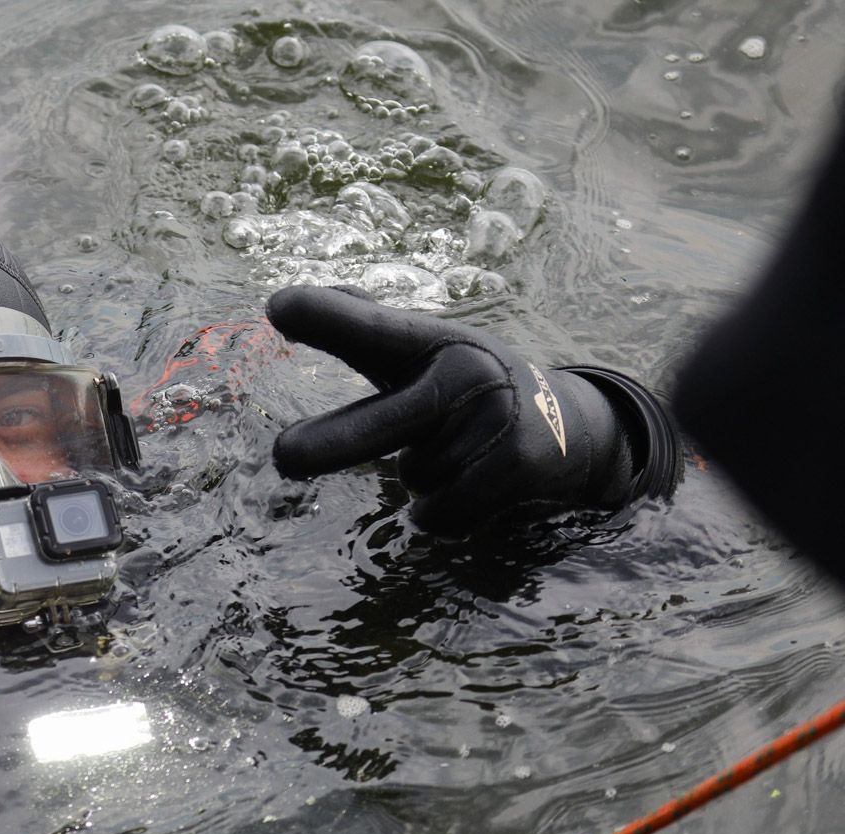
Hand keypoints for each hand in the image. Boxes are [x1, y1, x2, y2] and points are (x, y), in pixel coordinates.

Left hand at [267, 286, 666, 535]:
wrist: (576, 429)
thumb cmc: (471, 389)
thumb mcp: (424, 352)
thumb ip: (360, 331)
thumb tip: (288, 298)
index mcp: (432, 341)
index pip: (373, 329)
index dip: (328, 319)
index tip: (278, 307)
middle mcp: (465, 370)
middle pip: (382, 421)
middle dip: (331, 443)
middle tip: (283, 458)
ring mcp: (495, 416)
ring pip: (413, 481)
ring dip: (428, 482)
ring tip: (466, 453)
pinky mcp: (518, 464)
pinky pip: (442, 513)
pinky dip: (444, 514)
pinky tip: (476, 487)